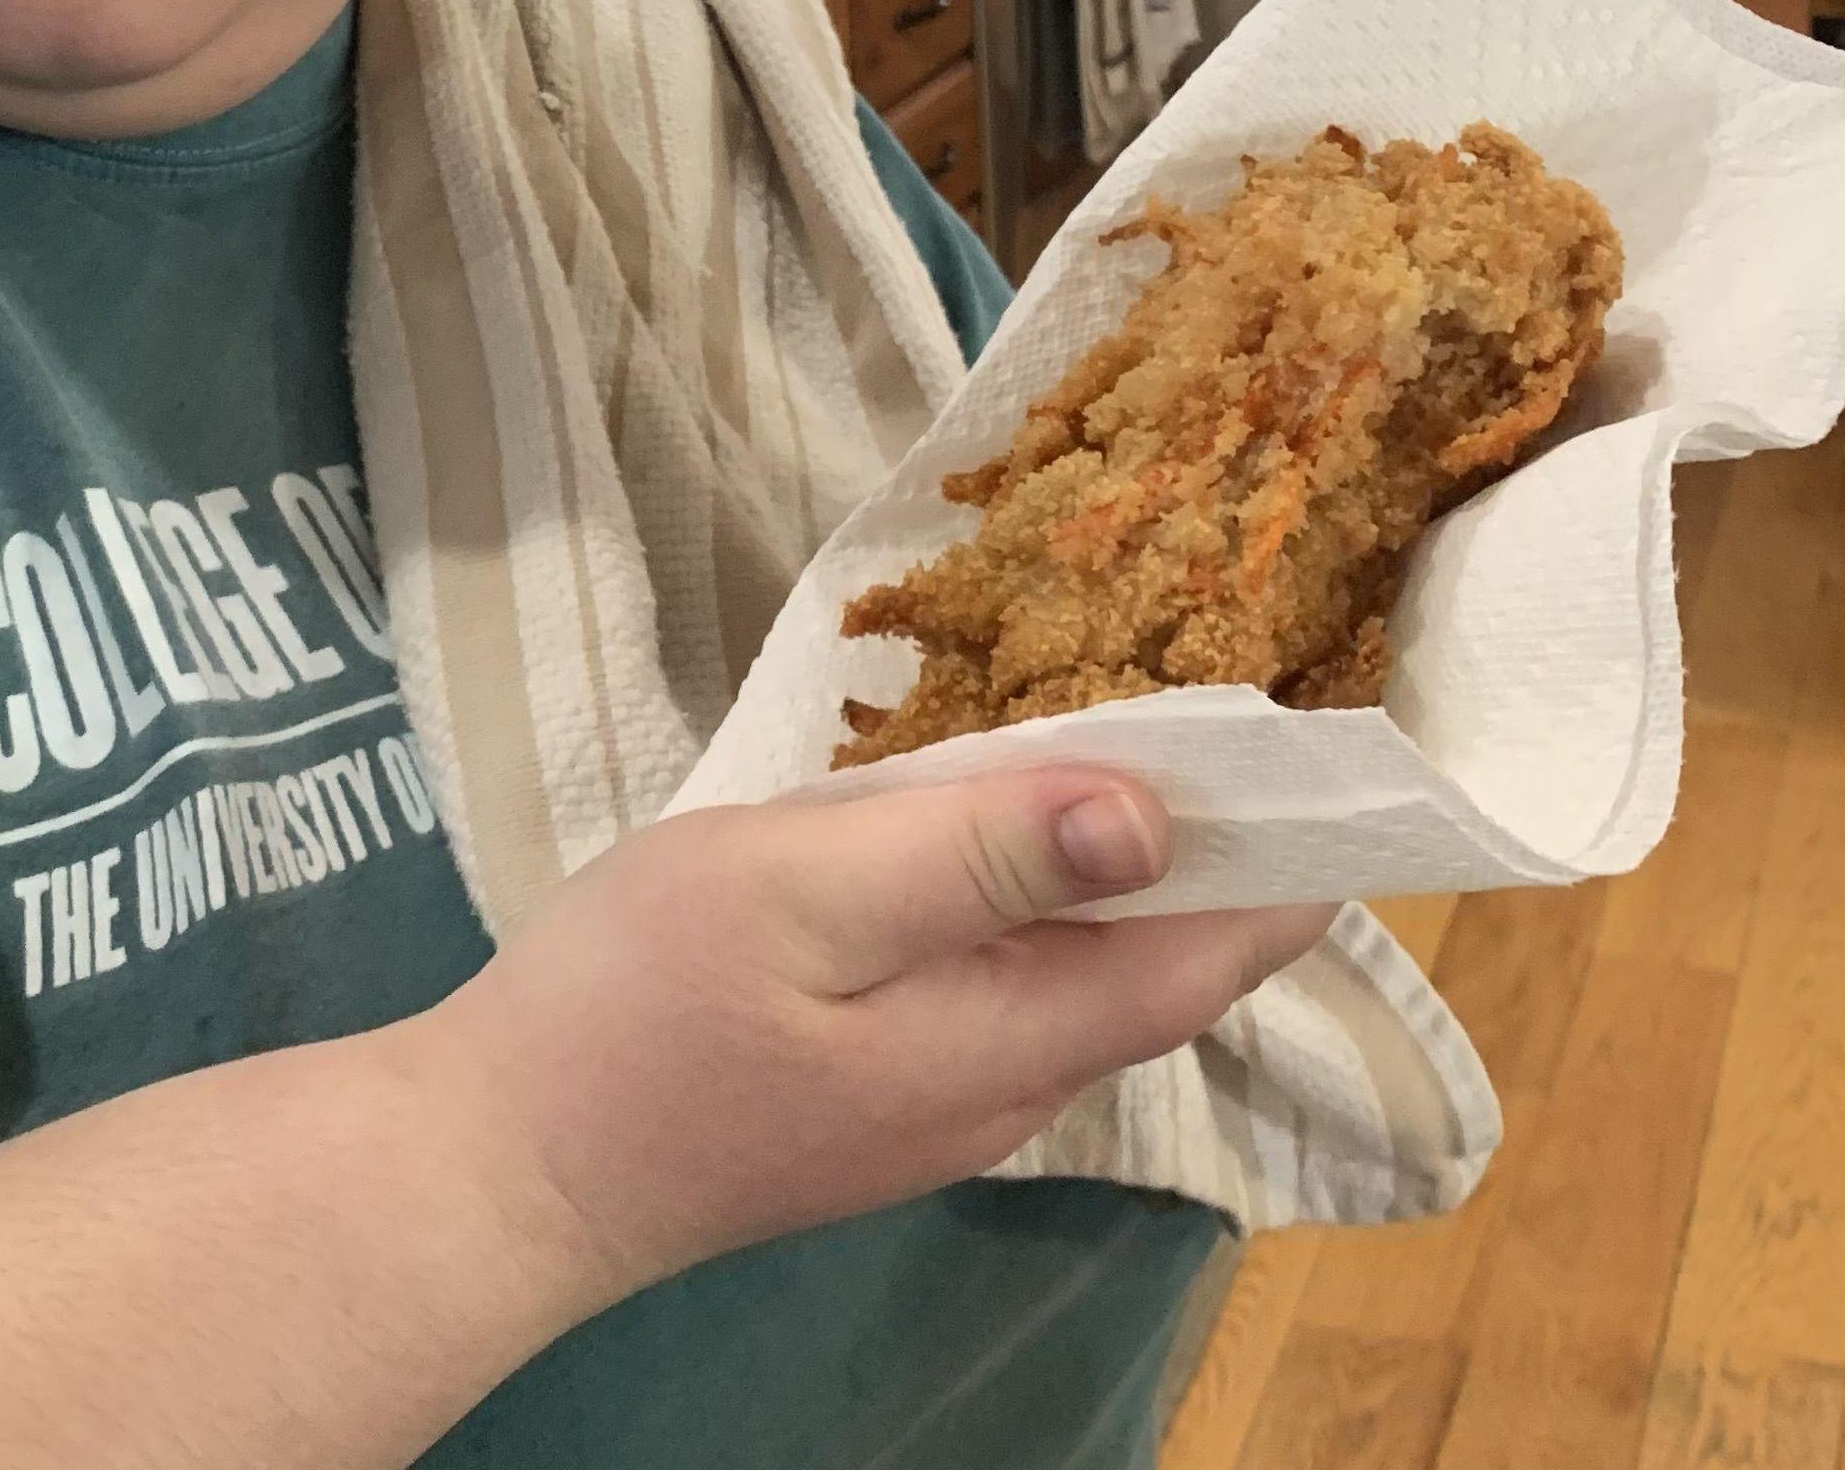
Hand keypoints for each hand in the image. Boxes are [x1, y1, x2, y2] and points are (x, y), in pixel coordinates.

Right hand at [416, 770, 1332, 1308]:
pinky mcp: (870, 1085)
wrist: (498, 1163)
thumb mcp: (803, 889)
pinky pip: (1001, 976)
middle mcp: (1007, 1083)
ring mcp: (935, 1097)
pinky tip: (987, 814)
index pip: (1215, 949)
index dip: (1289, 849)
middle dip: (1211, 837)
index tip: (1346, 734)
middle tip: (1228, 680)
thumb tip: (1151, 816)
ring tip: (1125, 717)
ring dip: (1120, 858)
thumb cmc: (644, 1005)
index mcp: (1013, 1033)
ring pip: (1078, 965)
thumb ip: (975, 851)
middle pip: (1157, 958)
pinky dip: (1032, 888)